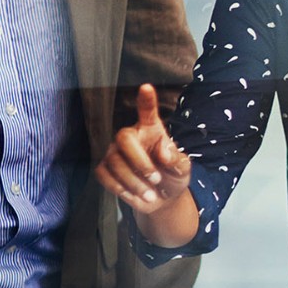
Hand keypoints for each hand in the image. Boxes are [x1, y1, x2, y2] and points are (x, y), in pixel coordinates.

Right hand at [95, 83, 191, 216]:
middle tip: (156, 178)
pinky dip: (120, 188)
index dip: (146, 100)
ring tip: (151, 194)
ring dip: (134, 182)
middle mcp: (131, 137)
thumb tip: (163, 153)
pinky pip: (104, 174)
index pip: (147, 112)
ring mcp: (115, 152)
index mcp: (152, 130)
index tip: (146, 87)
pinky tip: (135, 194)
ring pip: (115, 161)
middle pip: (123, 137)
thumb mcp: (183, 169)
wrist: (162, 200)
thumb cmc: (172, 177)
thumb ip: (177, 159)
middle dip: (139, 161)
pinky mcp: (105, 169)